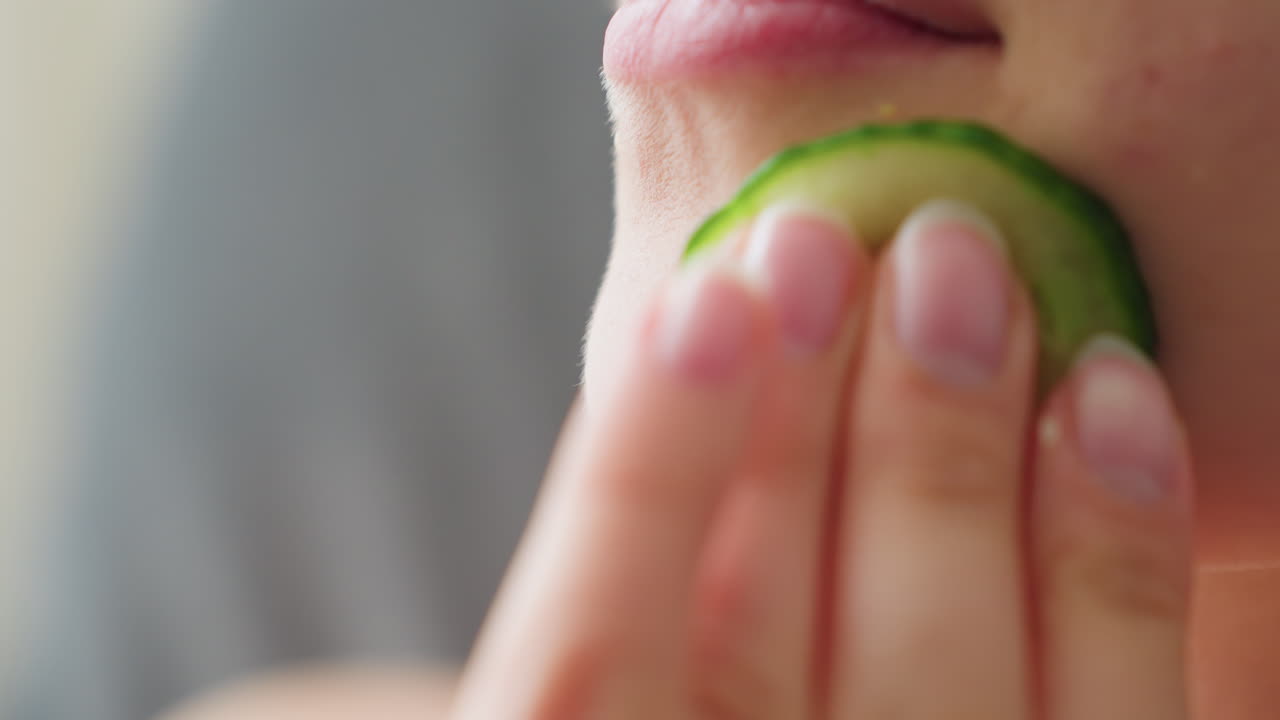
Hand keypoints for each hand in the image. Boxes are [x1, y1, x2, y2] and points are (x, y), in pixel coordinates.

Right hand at [450, 200, 1193, 718]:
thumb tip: (695, 339)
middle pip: (755, 645)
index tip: (701, 296)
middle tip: (827, 239)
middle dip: (801, 424)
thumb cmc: (709, 693)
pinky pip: (1113, 710)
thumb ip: (632, 567)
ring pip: (934, 665)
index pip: (582, 660)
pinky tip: (1108, 394)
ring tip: (960, 266)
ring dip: (953, 449)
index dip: (638, 474)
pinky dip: (1113, 546)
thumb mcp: (622, 662)